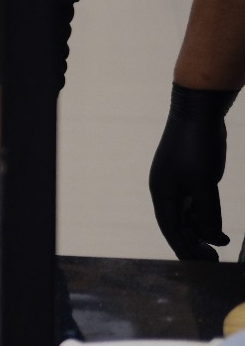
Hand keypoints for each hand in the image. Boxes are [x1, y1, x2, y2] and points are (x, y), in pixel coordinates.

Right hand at [149, 83, 237, 259]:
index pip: (170, 228)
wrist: (198, 115)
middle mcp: (167, 190)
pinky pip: (196, 205)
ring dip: (200, 233)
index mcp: (162, 192)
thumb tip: (212, 237)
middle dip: (192, 244)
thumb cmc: (195, 148)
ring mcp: (179, 183)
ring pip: (187, 216)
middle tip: (211, 261)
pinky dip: (206, 219)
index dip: (183, 248)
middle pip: (177, 225)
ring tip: (216, 250)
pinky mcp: (191, 177)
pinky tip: (218, 229)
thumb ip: (208, 213)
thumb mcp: (203, 184)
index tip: (199, 265)